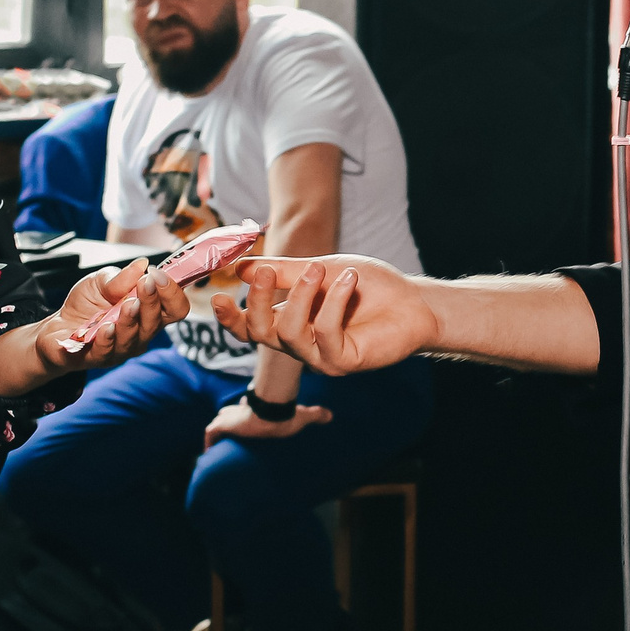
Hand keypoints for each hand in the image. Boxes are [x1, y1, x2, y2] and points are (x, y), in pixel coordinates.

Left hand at [0, 259, 190, 393]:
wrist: (57, 326)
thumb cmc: (86, 305)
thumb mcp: (100, 282)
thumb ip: (120, 277)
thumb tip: (140, 265)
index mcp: (147, 312)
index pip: (174, 307)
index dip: (172, 291)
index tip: (157, 273)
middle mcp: (140, 334)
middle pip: (157, 322)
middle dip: (152, 301)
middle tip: (145, 283)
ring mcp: (121, 349)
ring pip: (134, 338)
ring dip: (131, 320)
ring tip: (127, 304)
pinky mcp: (98, 358)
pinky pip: (107, 351)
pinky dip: (107, 338)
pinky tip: (105, 327)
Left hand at [202, 398, 332, 447]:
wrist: (271, 417)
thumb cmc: (284, 417)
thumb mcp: (302, 416)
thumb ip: (315, 414)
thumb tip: (331, 415)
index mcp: (254, 409)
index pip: (245, 410)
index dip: (243, 416)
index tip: (245, 426)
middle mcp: (239, 411)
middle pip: (229, 414)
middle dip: (229, 422)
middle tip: (231, 438)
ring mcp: (229, 417)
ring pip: (219, 424)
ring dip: (218, 433)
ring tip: (218, 449)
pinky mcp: (221, 424)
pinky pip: (210, 433)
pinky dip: (208, 442)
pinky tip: (208, 453)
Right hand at [209, 255, 435, 376]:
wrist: (412, 300)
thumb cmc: (369, 286)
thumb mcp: (321, 269)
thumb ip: (283, 271)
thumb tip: (240, 267)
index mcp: (291, 323)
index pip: (250, 328)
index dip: (230, 317)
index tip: (217, 295)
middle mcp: (301, 344)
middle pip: (260, 332)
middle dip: (258, 301)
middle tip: (265, 271)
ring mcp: (320, 357)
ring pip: (289, 333)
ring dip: (300, 296)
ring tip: (322, 268)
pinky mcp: (343, 363)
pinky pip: (324, 334)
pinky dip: (334, 303)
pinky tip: (348, 281)